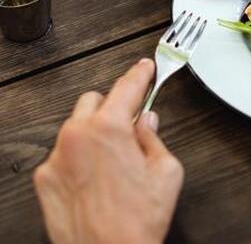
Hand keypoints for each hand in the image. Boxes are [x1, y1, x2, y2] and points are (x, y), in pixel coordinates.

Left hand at [33, 59, 183, 243]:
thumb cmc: (137, 221)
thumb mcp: (166, 172)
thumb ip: (154, 139)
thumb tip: (146, 123)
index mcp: (109, 129)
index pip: (126, 87)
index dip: (139, 74)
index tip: (144, 68)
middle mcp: (76, 137)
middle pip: (94, 100)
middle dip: (113, 107)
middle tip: (131, 125)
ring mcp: (56, 158)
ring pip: (76, 127)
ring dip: (95, 132)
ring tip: (115, 160)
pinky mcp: (45, 180)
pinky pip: (64, 154)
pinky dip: (79, 157)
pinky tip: (97, 178)